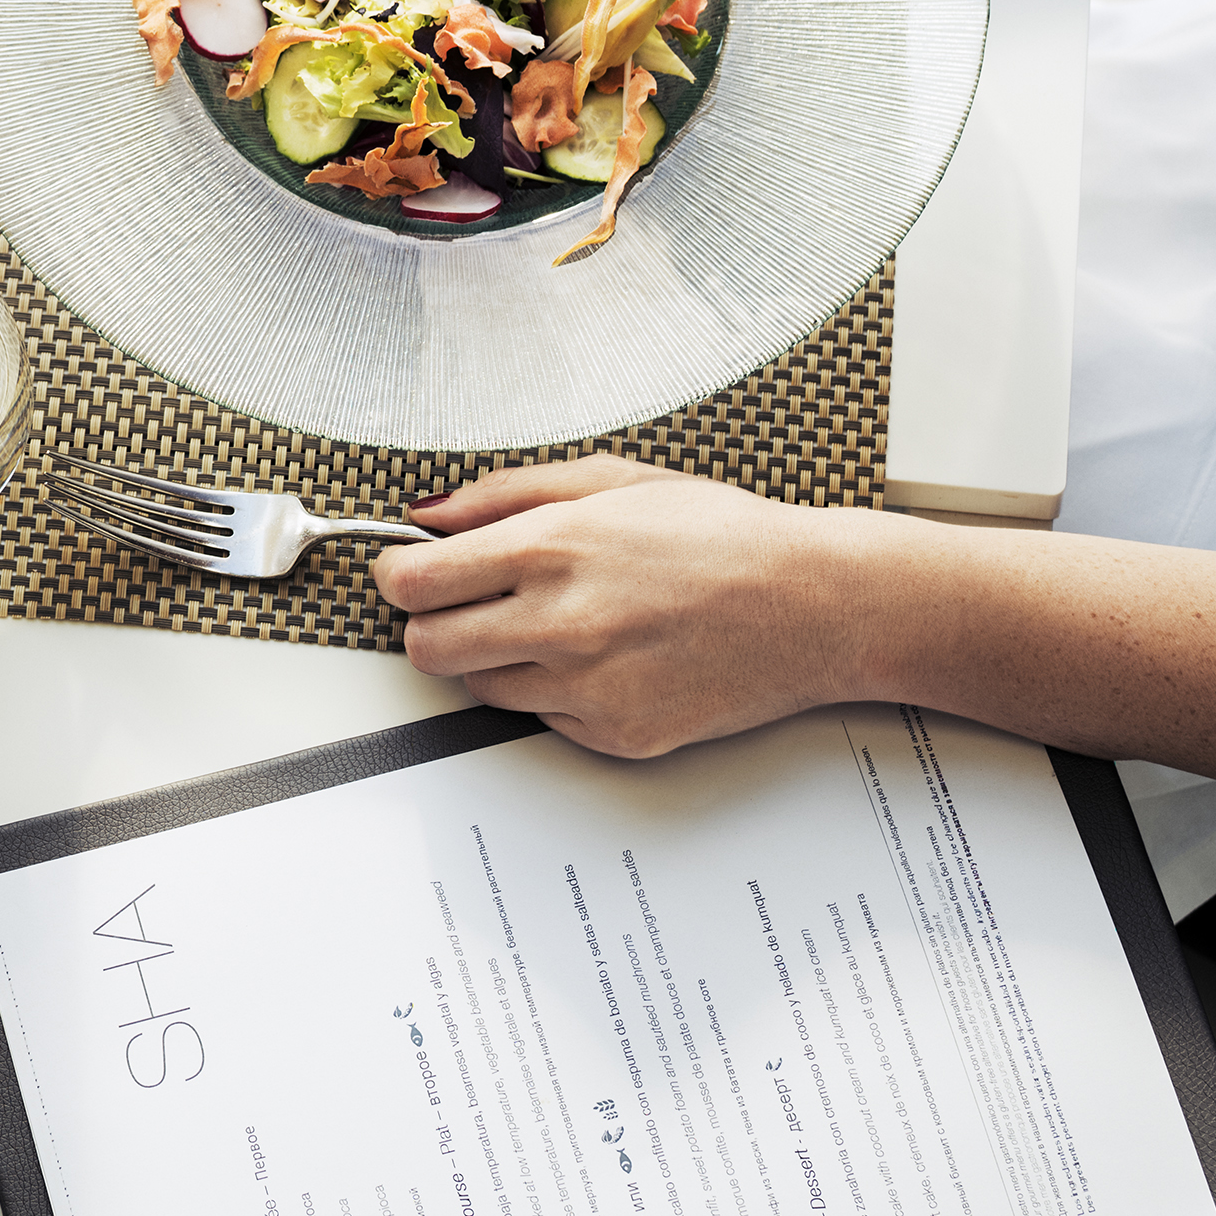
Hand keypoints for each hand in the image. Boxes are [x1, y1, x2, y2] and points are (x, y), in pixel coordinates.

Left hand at [375, 454, 887, 756]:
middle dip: (432, 621)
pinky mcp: (617, 735)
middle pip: (427, 648)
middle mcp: (561, 624)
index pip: (413, 583)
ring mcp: (588, 688)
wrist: (815, 605)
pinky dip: (555, 691)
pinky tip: (604, 655)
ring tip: (556, 623)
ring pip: (479, 687)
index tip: (410, 569)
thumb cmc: (722, 535)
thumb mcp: (610, 480)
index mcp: (551, 549)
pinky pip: (542, 719)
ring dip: (495, 656)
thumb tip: (429, 516)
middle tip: (468, 601)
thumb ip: (504, 494)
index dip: (399, 574)